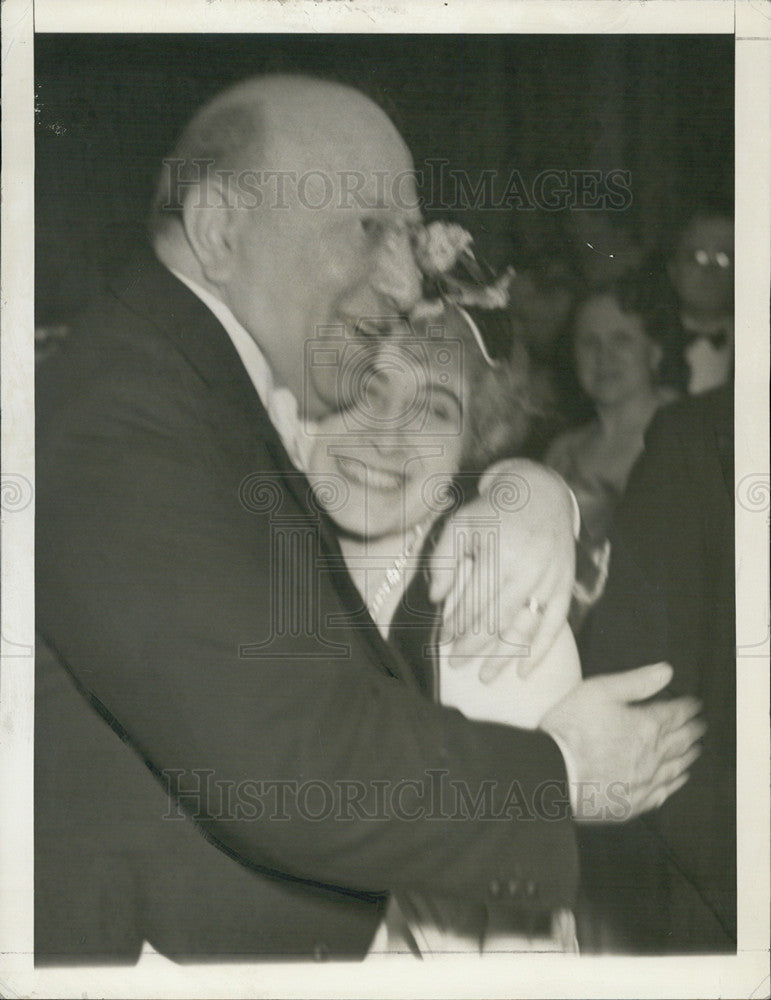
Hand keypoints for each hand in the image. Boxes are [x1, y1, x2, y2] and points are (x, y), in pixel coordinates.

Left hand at [428, 460, 575, 682]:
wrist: (539, 491)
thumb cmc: (493, 509)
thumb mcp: (460, 524)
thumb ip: (443, 560)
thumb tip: (437, 599)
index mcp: (498, 552)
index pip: (473, 601)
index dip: (456, 624)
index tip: (443, 640)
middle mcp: (526, 569)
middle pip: (496, 619)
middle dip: (473, 646)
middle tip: (456, 664)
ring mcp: (549, 579)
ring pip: (523, 627)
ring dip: (503, 656)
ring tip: (484, 677)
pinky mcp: (564, 584)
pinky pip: (554, 624)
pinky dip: (540, 651)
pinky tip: (524, 672)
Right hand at [540, 662, 705, 822]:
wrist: (553, 774)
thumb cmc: (571, 732)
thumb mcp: (598, 691)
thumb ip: (635, 681)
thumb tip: (665, 672)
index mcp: (645, 726)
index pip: (675, 714)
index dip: (688, 707)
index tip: (695, 704)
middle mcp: (651, 755)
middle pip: (680, 741)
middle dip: (693, 730)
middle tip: (701, 725)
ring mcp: (644, 781)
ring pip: (676, 767)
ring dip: (688, 756)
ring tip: (696, 749)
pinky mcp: (632, 802)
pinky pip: (662, 792)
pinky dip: (675, 784)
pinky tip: (677, 779)